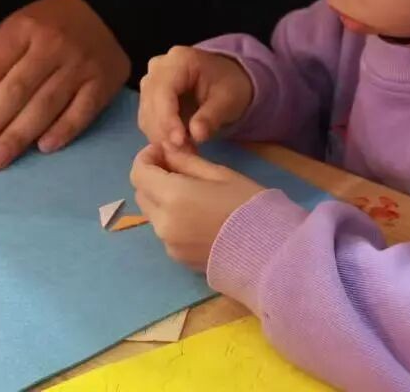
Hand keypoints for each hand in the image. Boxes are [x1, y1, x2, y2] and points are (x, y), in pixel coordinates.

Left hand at [0, 0, 127, 169]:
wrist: (103, 16)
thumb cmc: (45, 28)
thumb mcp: (9, 31)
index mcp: (23, 27)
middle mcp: (53, 43)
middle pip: (15, 92)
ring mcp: (82, 63)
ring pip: (44, 105)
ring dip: (17, 137)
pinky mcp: (106, 80)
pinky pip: (81, 111)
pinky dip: (62, 131)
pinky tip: (42, 148)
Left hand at [129, 144, 265, 270]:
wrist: (270, 252)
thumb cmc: (248, 205)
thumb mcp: (219, 174)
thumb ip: (186, 161)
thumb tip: (167, 151)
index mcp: (172, 197)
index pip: (139, 173)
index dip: (146, 157)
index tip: (163, 150)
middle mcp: (163, 223)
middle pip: (142, 194)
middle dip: (152, 177)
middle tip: (176, 168)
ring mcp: (168, 244)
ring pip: (152, 214)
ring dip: (161, 199)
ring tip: (190, 193)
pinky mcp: (177, 259)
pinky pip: (165, 232)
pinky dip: (172, 219)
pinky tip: (197, 217)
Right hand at [138, 46, 252, 149]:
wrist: (227, 80)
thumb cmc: (229, 85)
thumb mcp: (228, 99)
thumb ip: (212, 116)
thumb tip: (196, 135)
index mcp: (179, 60)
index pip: (163, 90)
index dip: (167, 118)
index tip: (179, 142)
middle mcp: (158, 68)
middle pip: (150, 104)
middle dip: (164, 132)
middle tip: (185, 153)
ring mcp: (151, 82)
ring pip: (146, 115)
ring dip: (162, 138)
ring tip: (186, 152)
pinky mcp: (149, 99)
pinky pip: (148, 121)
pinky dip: (161, 137)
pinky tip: (179, 148)